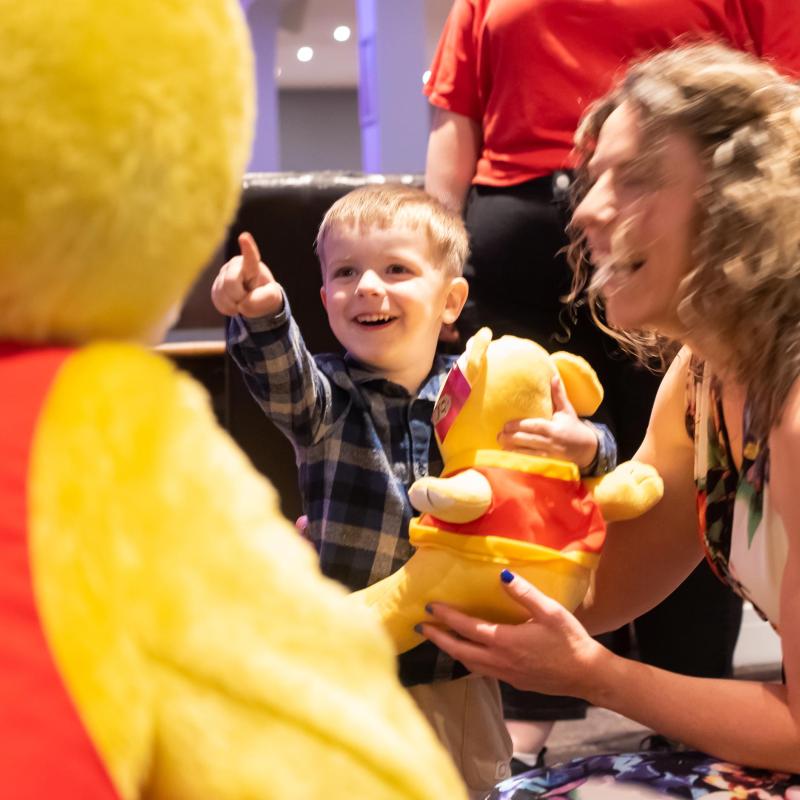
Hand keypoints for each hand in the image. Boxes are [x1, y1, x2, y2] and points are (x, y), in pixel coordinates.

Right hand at [210, 232, 283, 318]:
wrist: (254, 299)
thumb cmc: (265, 294)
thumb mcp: (272, 298)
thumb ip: (262, 300)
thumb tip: (242, 305)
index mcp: (252, 265)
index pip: (250, 257)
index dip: (247, 248)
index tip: (244, 237)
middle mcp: (235, 265)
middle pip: (230, 282)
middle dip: (239, 296)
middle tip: (247, 298)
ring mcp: (223, 275)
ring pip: (223, 294)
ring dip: (234, 304)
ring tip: (243, 300)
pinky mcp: (216, 287)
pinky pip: (218, 301)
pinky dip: (228, 308)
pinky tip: (234, 304)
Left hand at [420, 571, 606, 696]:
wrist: (588, 676)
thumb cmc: (570, 641)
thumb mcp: (550, 611)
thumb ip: (524, 593)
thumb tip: (502, 574)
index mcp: (505, 641)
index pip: (467, 628)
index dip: (447, 617)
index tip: (430, 608)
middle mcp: (500, 661)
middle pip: (459, 651)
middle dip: (438, 638)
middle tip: (421, 627)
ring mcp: (506, 674)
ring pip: (469, 664)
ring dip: (452, 651)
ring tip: (440, 639)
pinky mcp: (515, 682)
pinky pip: (483, 671)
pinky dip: (469, 661)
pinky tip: (470, 655)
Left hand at [497, 375, 598, 467]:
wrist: (587, 450)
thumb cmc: (573, 427)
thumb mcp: (567, 411)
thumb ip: (558, 395)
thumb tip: (553, 376)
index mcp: (554, 428)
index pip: (535, 426)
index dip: (519, 426)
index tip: (506, 425)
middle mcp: (551, 443)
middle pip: (528, 441)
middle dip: (511, 439)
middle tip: (498, 435)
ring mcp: (549, 456)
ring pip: (527, 454)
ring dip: (512, 451)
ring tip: (500, 445)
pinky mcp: (548, 465)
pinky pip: (531, 463)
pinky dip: (519, 461)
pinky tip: (508, 458)